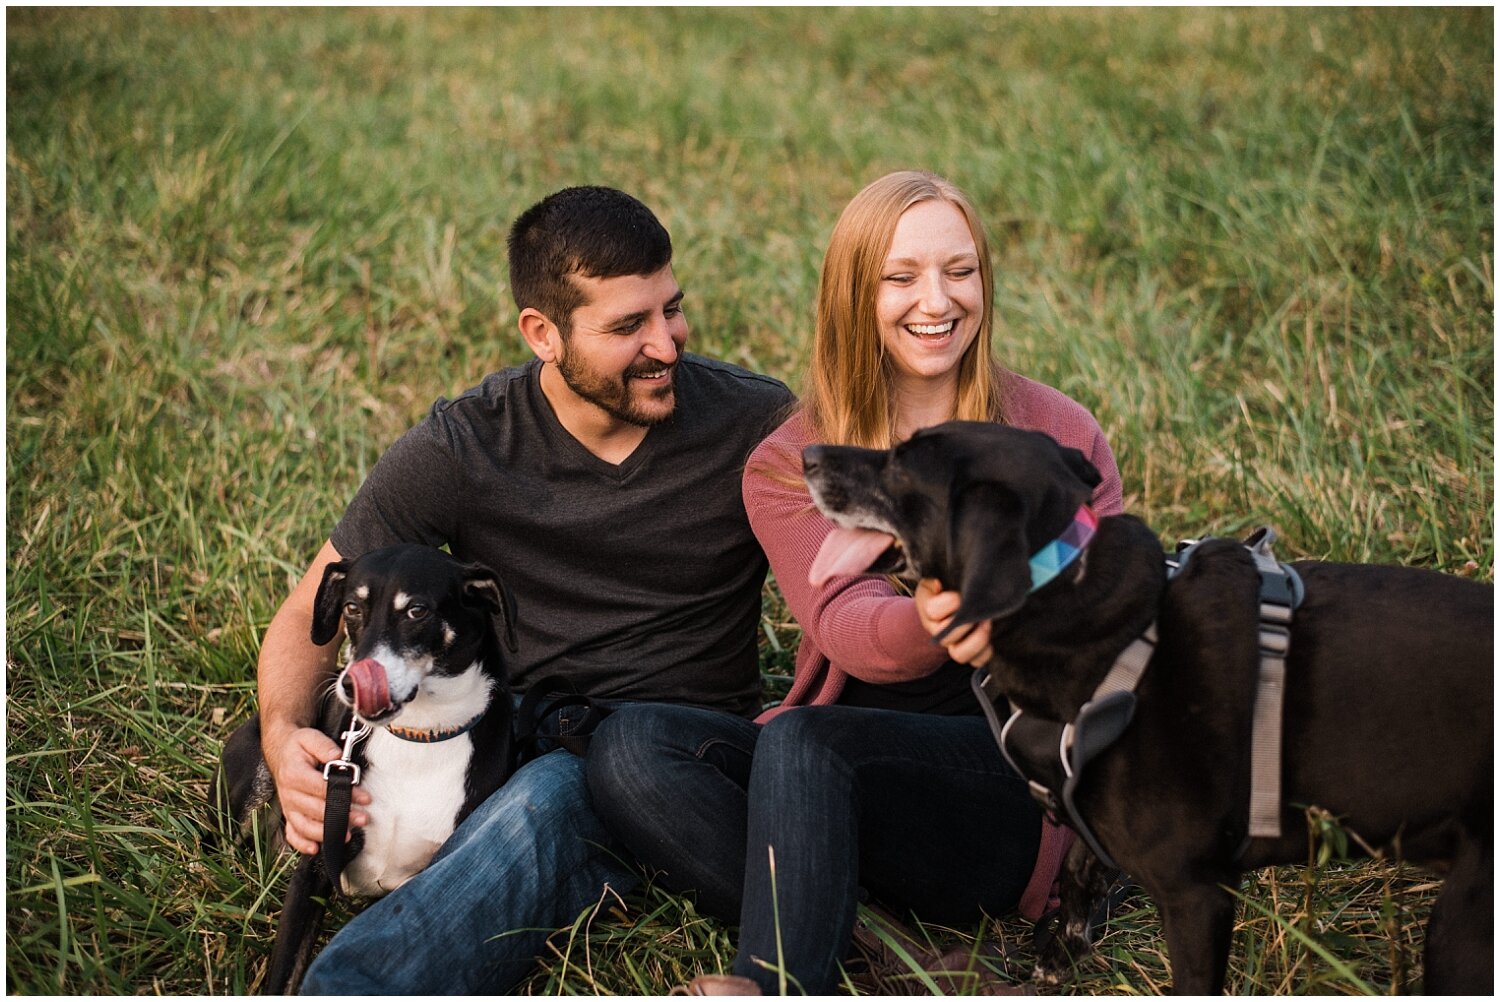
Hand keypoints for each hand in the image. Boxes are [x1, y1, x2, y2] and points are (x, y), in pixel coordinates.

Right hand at [265, 726, 371, 854]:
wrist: (281, 752)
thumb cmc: (297, 747)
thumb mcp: (309, 737)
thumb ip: (323, 746)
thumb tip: (337, 756)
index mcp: (294, 774)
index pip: (322, 788)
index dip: (344, 794)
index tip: (364, 798)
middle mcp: (289, 793)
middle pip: (316, 810)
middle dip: (341, 816)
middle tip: (363, 819)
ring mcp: (288, 806)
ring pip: (304, 826)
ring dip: (326, 833)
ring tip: (347, 835)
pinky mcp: (289, 814)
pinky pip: (292, 833)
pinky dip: (302, 843)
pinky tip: (315, 848)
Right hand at [915, 578, 994, 667]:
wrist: (959, 591)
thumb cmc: (952, 579)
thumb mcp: (943, 571)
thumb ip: (943, 572)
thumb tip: (942, 581)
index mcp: (928, 606)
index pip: (933, 611)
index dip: (950, 603)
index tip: (962, 594)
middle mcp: (937, 628)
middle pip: (946, 637)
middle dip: (966, 623)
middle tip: (981, 610)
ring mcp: (953, 642)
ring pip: (959, 655)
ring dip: (977, 640)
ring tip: (988, 623)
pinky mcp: (971, 651)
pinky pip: (977, 661)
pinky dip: (986, 652)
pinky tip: (994, 636)